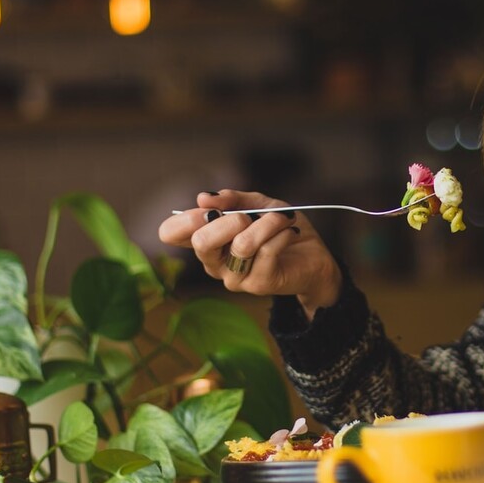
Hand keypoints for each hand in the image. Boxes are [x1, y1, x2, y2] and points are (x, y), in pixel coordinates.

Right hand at [158, 190, 341, 315]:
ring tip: (283, 218)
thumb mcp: (257, 204)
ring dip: (267, 223)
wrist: (313, 256)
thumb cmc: (279, 229)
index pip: (170, 233)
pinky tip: (290, 231)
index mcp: (206, 241)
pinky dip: (282, 233)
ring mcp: (234, 277)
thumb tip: (204, 198)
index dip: (185, 218)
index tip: (210, 208)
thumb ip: (232, 199)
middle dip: (229, 220)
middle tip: (249, 215)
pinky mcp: (258, 284)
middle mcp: (213, 263)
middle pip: (201, 241)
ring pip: (242, 244)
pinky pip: (267, 251)